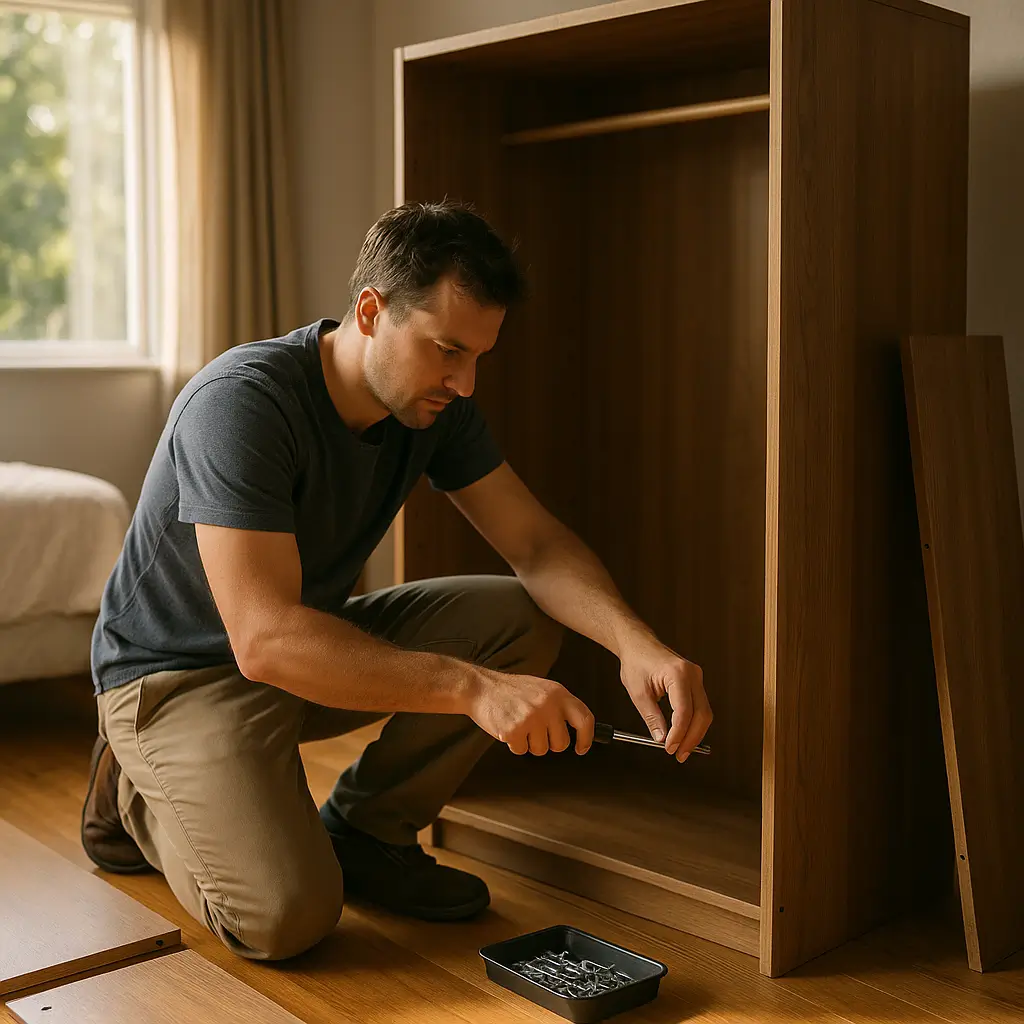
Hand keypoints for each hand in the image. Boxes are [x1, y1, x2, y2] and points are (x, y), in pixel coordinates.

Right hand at [465, 666, 594, 755]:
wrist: (480, 687)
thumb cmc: (510, 690)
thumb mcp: (542, 689)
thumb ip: (559, 705)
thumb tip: (578, 728)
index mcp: (558, 693)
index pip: (585, 719)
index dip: (586, 738)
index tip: (581, 747)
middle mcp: (548, 705)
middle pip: (561, 743)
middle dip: (549, 743)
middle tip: (535, 731)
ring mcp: (531, 718)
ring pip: (541, 750)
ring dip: (530, 744)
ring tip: (520, 725)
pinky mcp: (514, 730)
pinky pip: (521, 751)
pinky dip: (514, 744)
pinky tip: (508, 728)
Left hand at [619, 633, 710, 760]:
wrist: (638, 644)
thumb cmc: (636, 662)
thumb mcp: (638, 693)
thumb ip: (651, 717)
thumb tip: (661, 739)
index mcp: (678, 674)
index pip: (684, 711)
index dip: (679, 734)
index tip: (669, 748)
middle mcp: (693, 674)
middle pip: (702, 714)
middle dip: (691, 738)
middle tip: (678, 754)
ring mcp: (696, 677)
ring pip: (704, 712)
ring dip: (695, 733)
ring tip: (681, 749)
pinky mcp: (695, 681)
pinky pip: (700, 706)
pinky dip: (694, 723)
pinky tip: (684, 735)